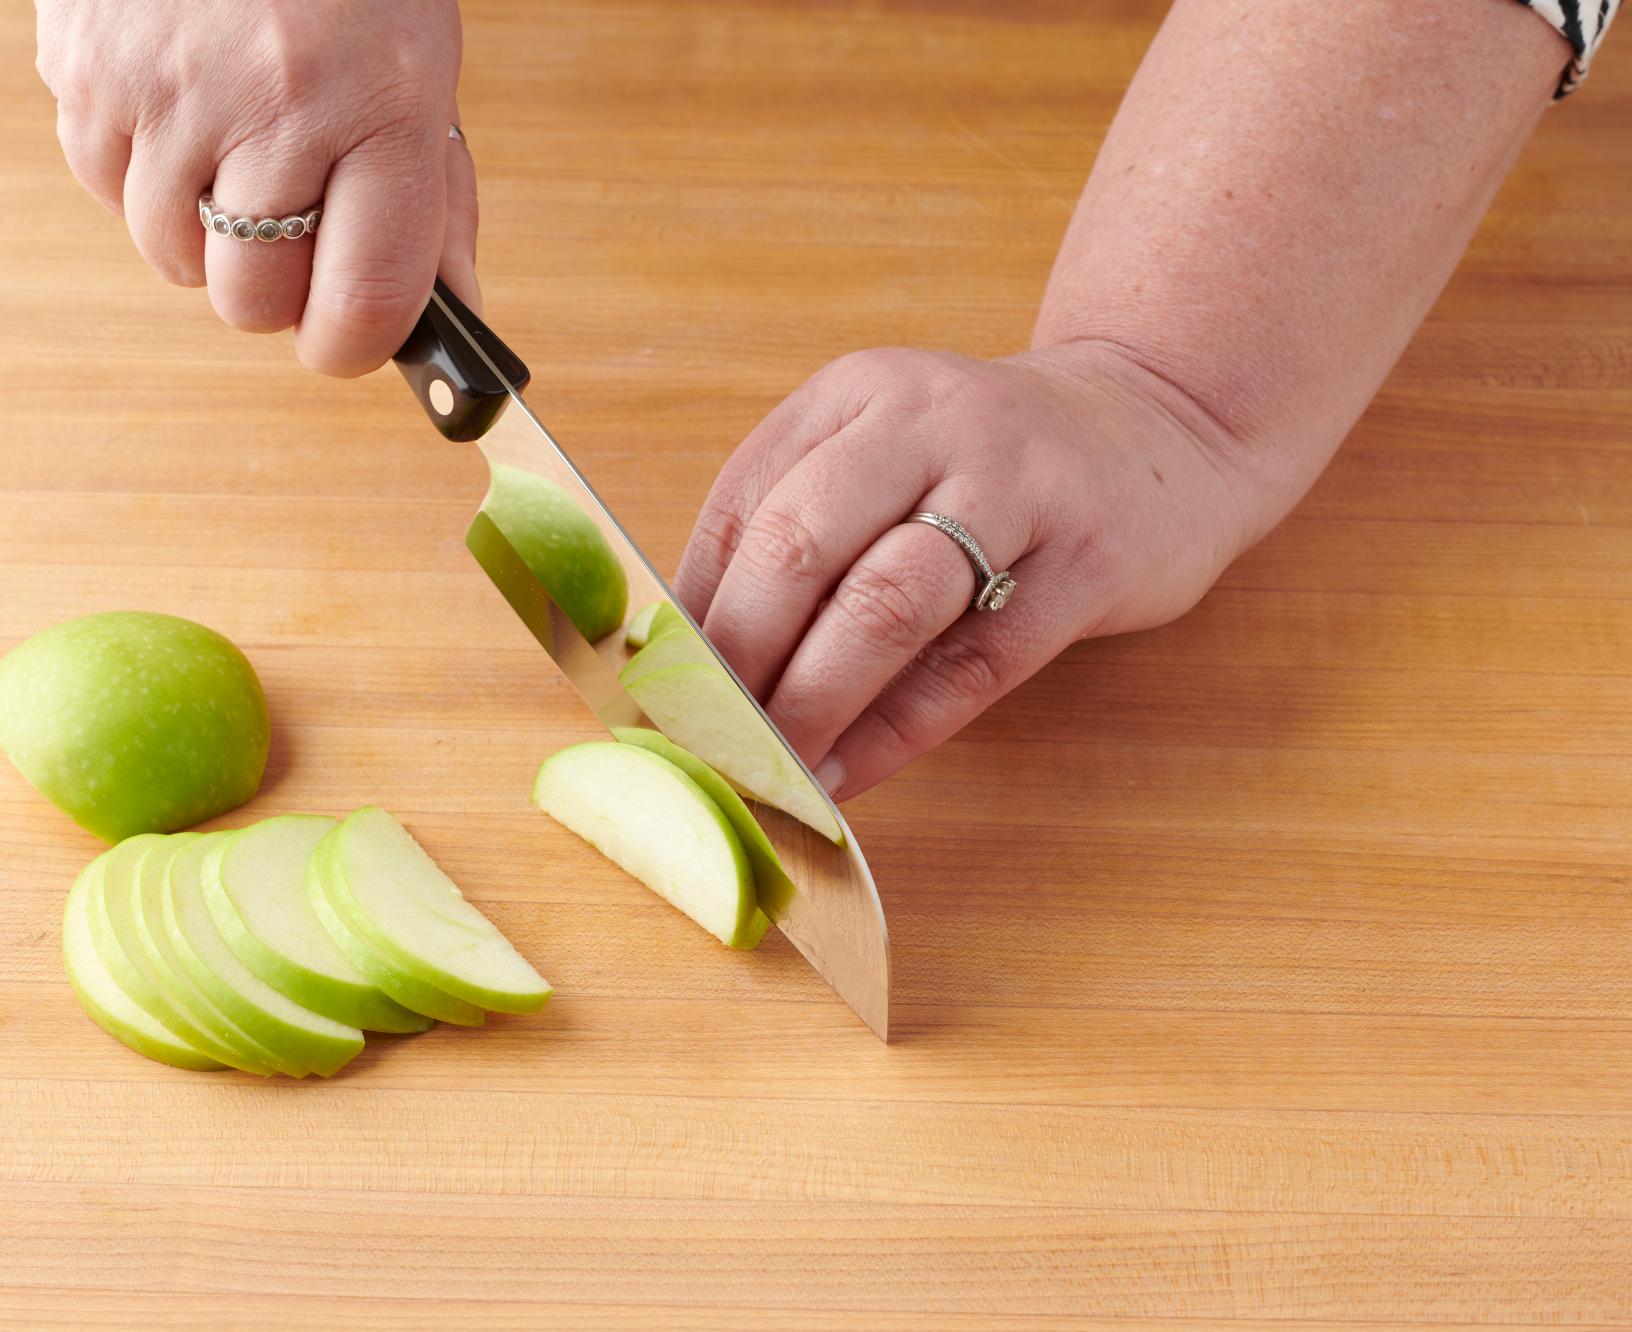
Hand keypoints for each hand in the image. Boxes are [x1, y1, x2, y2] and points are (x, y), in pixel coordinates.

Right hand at [34, 0, 474, 373]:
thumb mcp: (420, 72)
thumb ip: (434, 203)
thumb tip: (449, 320)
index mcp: (379, 105)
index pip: (362, 302)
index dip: (351, 345)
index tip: (348, 339)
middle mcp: (271, 101)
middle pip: (252, 300)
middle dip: (275, 287)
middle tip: (293, 222)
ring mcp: (165, 88)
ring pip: (171, 258)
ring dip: (204, 232)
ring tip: (235, 147)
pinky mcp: (84, 70)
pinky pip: (106, 191)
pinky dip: (144, 177)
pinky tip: (181, 109)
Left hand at [674, 343, 1262, 799]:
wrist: (1165, 422)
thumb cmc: (989, 467)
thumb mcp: (882, 458)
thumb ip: (795, 533)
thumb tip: (678, 659)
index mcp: (855, 395)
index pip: (744, 506)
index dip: (687, 611)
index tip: (648, 696)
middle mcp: (928, 421)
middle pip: (800, 546)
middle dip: (735, 662)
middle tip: (697, 744)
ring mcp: (1017, 484)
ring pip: (887, 604)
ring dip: (811, 703)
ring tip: (766, 773)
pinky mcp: (1088, 559)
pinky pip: (975, 663)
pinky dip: (897, 729)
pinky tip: (848, 775)